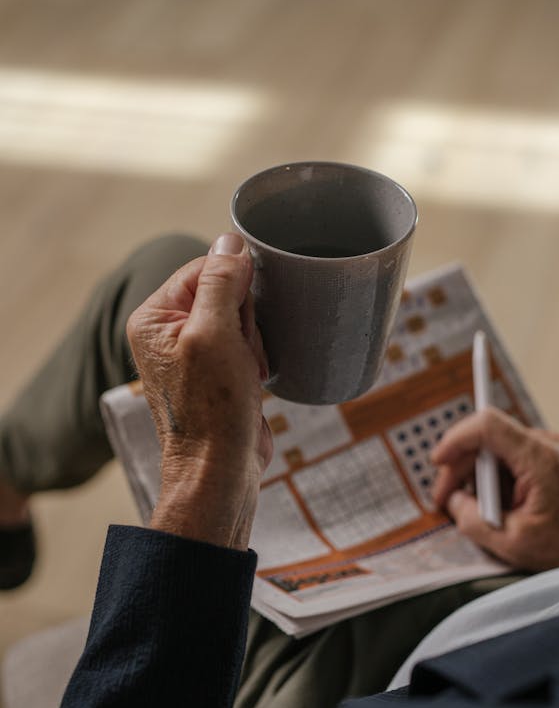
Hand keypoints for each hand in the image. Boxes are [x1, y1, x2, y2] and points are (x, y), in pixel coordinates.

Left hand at [127, 233, 272, 550]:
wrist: (220, 468)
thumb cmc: (212, 407)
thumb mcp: (215, 334)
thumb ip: (220, 281)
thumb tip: (231, 239)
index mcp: (153, 316)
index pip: (204, 267)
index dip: (234, 287)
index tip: (240, 321)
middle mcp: (167, 331)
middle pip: (225, 290)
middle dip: (246, 319)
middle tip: (242, 354)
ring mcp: (192, 352)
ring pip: (241, 317)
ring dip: (255, 341)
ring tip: (248, 372)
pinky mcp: (216, 371)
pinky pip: (246, 342)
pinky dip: (257, 357)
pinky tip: (254, 379)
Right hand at [431, 408, 558, 570]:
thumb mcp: (514, 542)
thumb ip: (474, 521)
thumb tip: (453, 502)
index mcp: (538, 458)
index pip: (487, 425)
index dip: (456, 438)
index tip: (438, 461)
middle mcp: (545, 444)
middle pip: (487, 438)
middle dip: (460, 466)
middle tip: (445, 500)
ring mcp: (550, 449)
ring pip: (497, 450)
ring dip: (478, 476)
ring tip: (475, 510)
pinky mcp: (551, 459)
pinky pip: (512, 460)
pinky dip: (497, 480)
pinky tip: (497, 507)